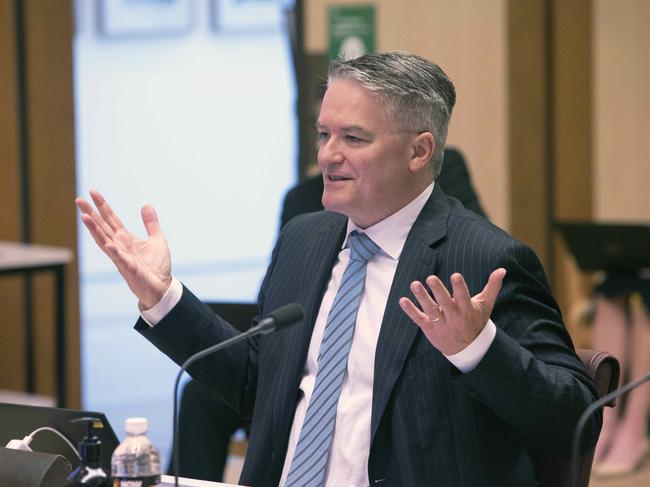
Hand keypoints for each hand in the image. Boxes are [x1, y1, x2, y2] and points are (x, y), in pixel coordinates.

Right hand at [75, 190, 171, 308]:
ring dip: (94, 229)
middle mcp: (119, 246)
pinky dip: (114, 251)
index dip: (102, 206)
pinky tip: (108, 243)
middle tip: (78, 199)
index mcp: (125, 238)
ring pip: (104, 241)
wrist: (162, 287)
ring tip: (84, 216)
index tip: (92, 192)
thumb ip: (151, 224)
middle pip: (102, 227)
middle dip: (90, 213)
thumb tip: (146, 205)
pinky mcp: (128, 268)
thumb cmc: (157, 267)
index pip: (110, 219)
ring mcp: (121, 257)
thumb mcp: (157, 239)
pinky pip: (119, 259)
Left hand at [399, 268, 505, 354]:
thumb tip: (502, 270)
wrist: (468, 349)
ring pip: (431, 310)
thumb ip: (492, 286)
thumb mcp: (485, 305)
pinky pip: (419, 319)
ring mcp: (441, 324)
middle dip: (438, 291)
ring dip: (422, 298)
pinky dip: (410, 310)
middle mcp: (454, 317)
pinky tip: (402, 300)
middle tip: (430, 278)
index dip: (459, 287)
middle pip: (445, 303)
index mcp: (467, 310)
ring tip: (414, 284)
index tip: (455, 276)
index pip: (464, 297)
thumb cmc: (476, 321)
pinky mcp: (430, 329)